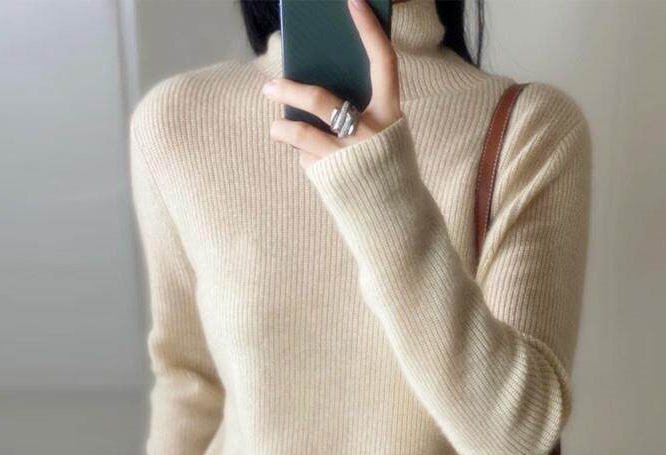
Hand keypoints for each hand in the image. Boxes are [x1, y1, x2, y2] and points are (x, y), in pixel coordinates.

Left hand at [262, 0, 402, 169]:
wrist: (395, 222)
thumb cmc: (386, 170)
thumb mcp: (383, 136)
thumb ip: (359, 113)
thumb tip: (313, 92)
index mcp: (391, 115)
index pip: (385, 62)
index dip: (370, 30)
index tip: (352, 2)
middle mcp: (371, 134)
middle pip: (322, 100)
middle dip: (290, 88)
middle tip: (270, 84)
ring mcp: (350, 158)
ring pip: (303, 133)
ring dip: (282, 126)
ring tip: (275, 123)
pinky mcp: (332, 179)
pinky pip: (307, 158)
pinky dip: (302, 155)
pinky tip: (306, 159)